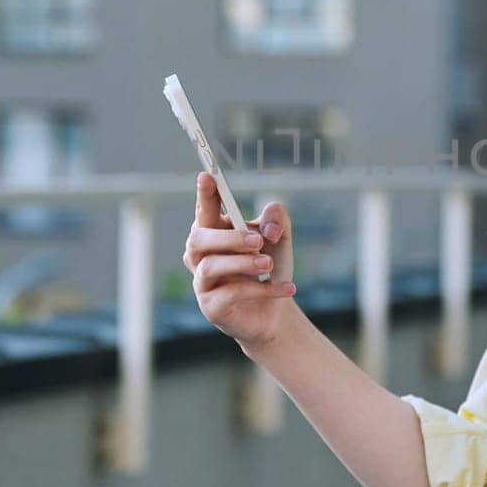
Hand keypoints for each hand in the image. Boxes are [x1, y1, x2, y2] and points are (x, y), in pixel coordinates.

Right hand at [184, 171, 297, 351]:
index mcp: (213, 232)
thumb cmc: (269, 267)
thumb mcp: (280, 237)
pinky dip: (263, 289)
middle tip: (258, 241)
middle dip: (229, 237)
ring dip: (244, 263)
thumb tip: (269, 229)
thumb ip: (277, 219)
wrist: (276, 311)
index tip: (208, 175)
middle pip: (199, 238)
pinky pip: (231, 294)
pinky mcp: (212, 307)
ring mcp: (202, 282)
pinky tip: (287, 288)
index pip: (204, 210)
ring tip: (270, 264)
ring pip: (211, 266)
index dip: (204, 193)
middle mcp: (200, 255)